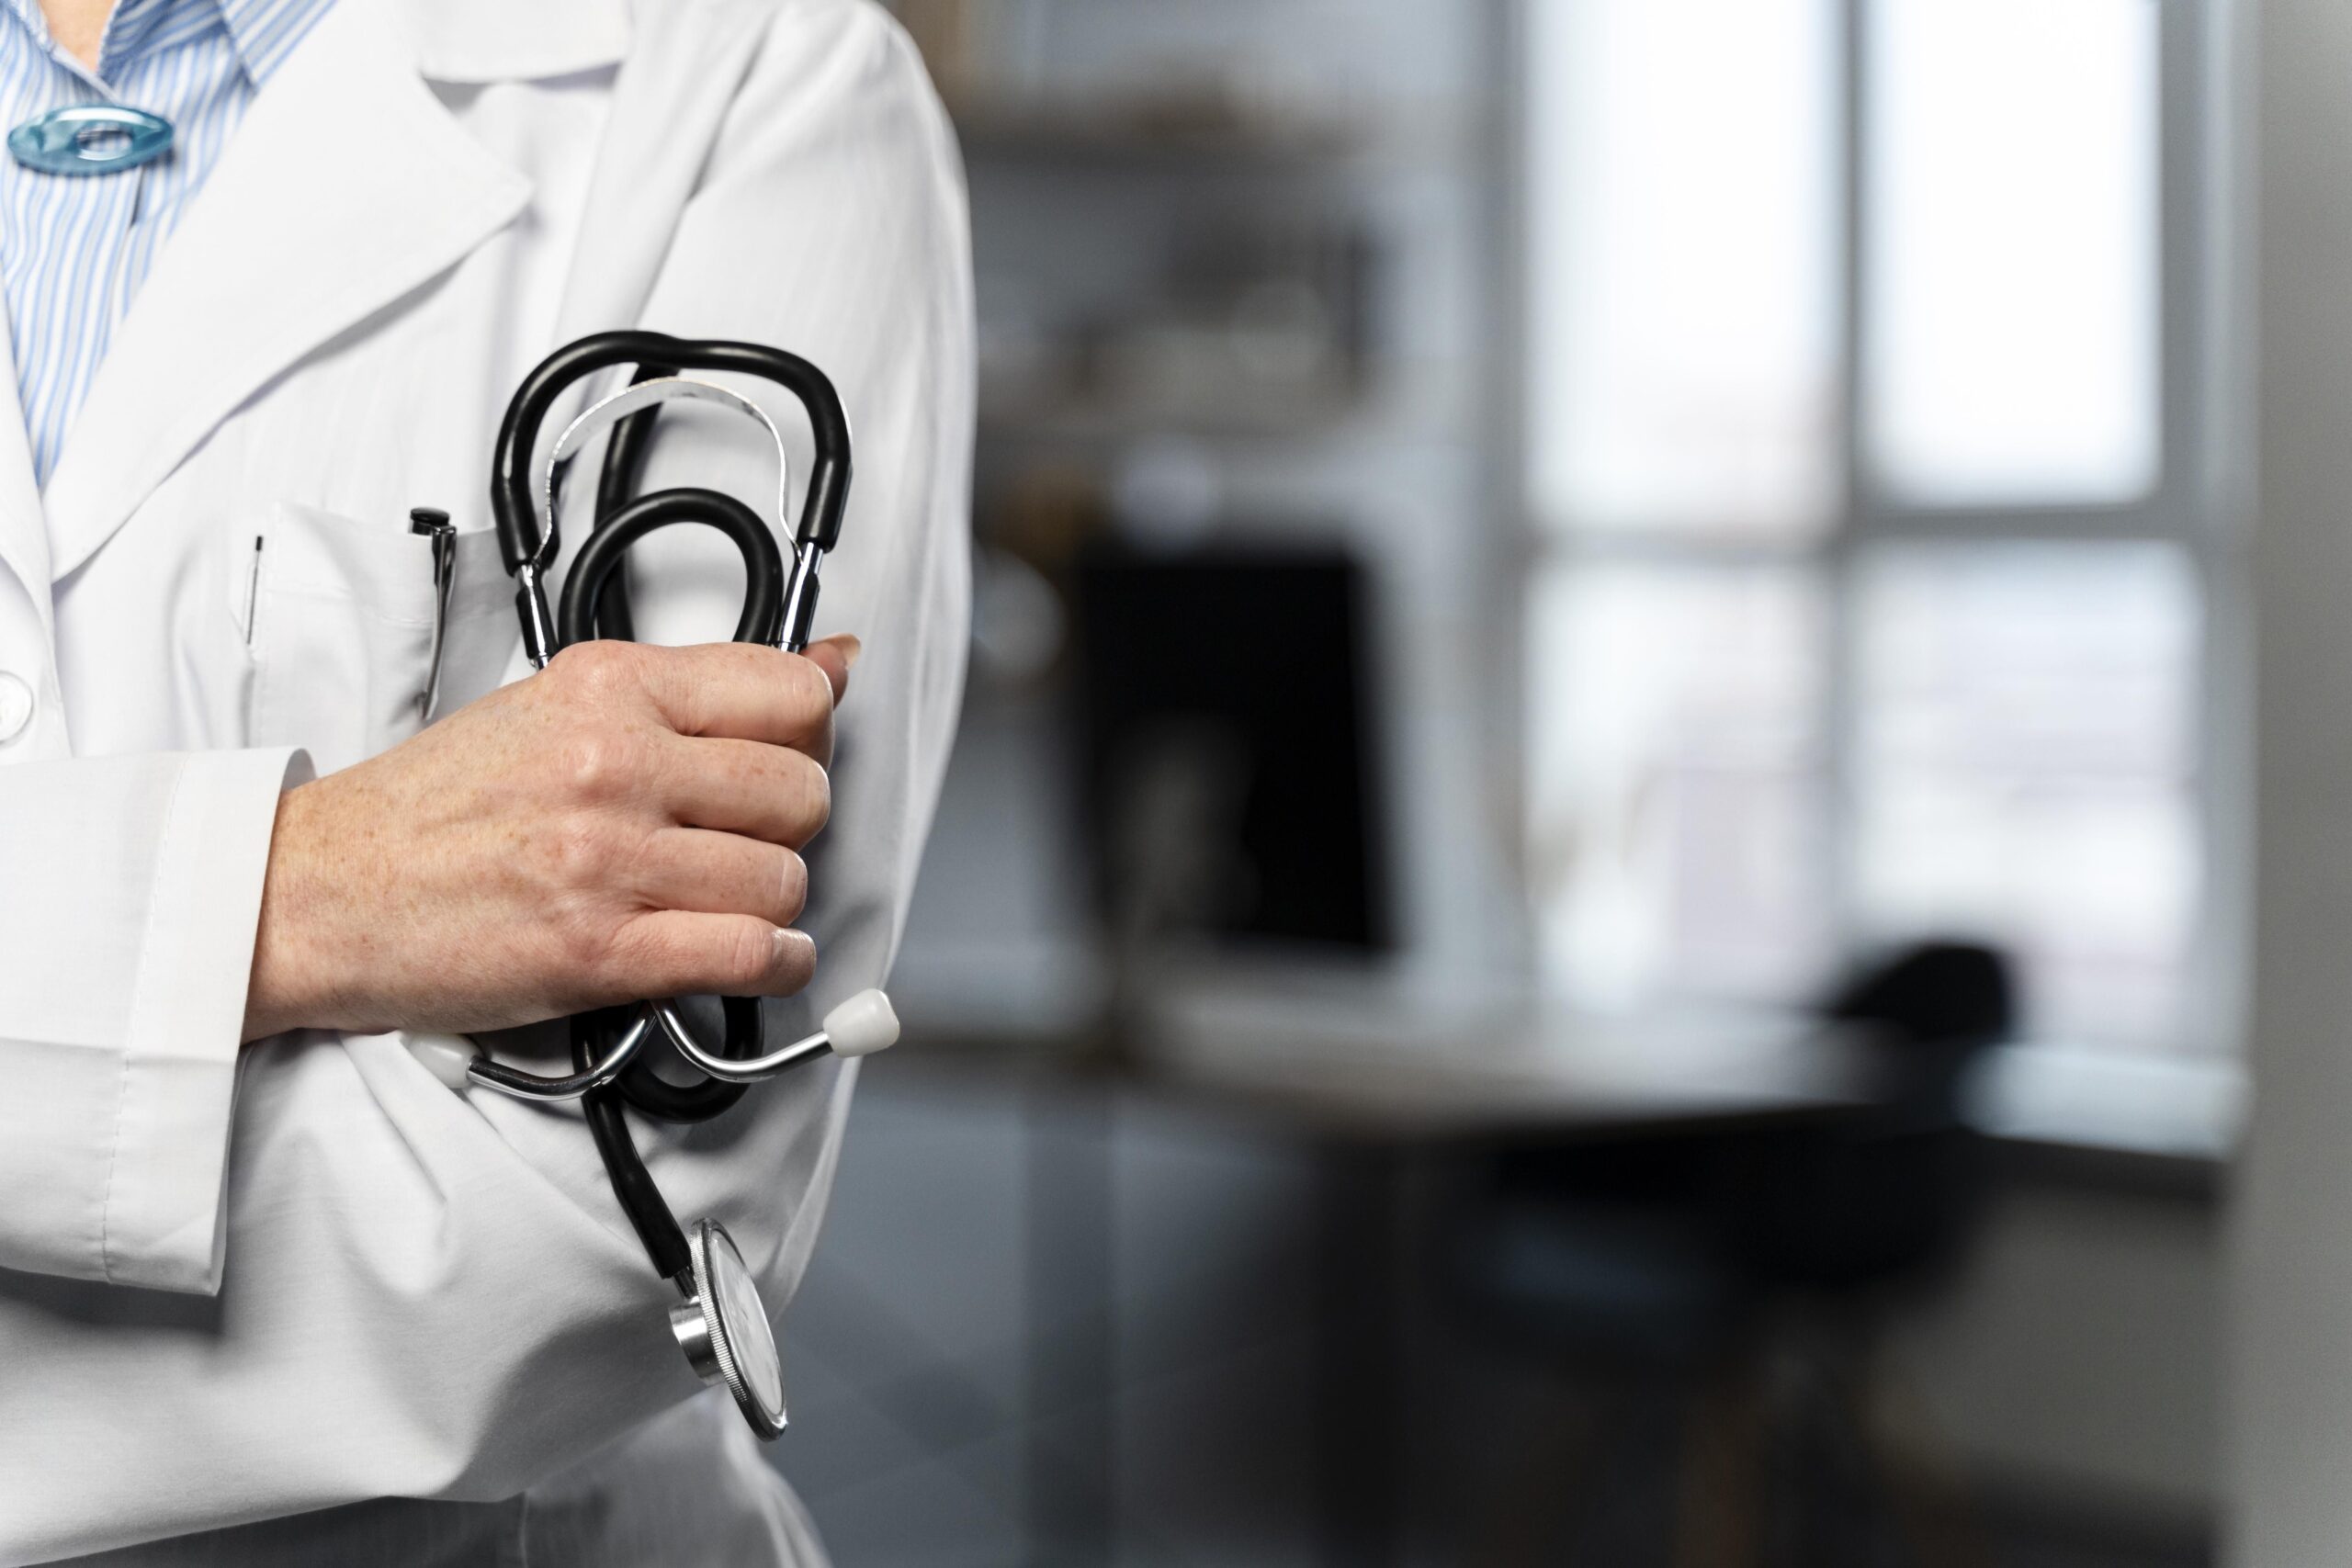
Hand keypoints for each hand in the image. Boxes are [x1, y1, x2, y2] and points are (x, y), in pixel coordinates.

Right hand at [241, 635, 858, 1040]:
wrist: (320, 890)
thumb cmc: (432, 807)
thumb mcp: (557, 705)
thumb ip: (693, 689)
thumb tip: (835, 660)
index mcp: (608, 688)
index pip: (791, 694)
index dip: (809, 737)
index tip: (786, 759)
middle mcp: (614, 764)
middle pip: (801, 793)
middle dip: (790, 827)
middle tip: (745, 840)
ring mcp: (607, 858)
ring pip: (783, 879)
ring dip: (771, 904)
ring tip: (724, 901)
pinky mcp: (598, 949)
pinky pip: (746, 955)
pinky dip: (772, 966)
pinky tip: (753, 957)